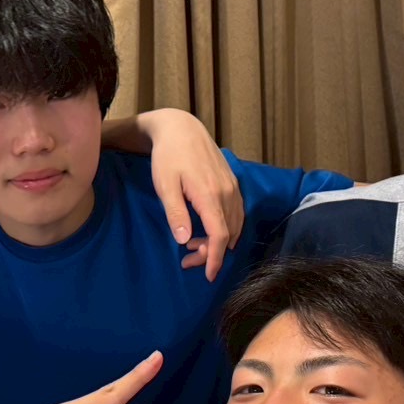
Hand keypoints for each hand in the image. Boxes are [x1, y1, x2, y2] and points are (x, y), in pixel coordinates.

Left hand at [140, 108, 244, 280]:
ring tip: (195, 247)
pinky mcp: (233, 183)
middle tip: (189, 262)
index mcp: (210, 195)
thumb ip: (176, 213)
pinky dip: (227, 228)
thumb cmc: (168, 157)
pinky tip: (211, 231)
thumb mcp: (165, 186)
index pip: (220, 236)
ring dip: (220, 242)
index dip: (216, 259)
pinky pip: (237, 213)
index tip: (208, 275)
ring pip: (235, 225)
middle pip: (228, 235)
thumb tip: (184, 240)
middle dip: (212, 254)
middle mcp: (226, 193)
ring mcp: (232, 187)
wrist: (181, 128)